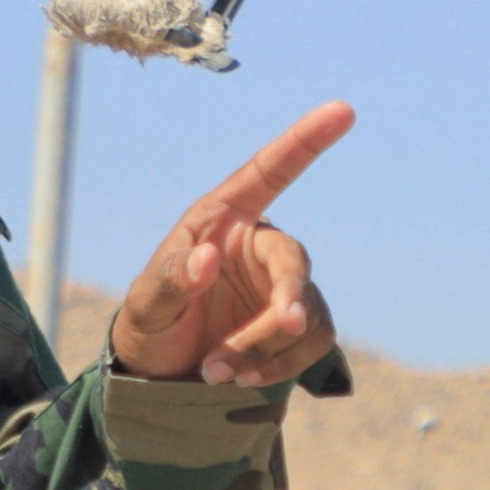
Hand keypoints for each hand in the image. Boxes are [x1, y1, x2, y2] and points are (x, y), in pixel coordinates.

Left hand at [107, 103, 349, 384]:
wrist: (162, 374)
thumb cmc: (151, 324)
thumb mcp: (146, 305)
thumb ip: (171, 279)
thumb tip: (207, 258)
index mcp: (223, 220)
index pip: (269, 173)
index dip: (306, 141)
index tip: (343, 110)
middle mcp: (260, 247)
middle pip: (294, 261)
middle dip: (288, 295)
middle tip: (282, 324)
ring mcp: (284, 287)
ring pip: (303, 314)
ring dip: (264, 347)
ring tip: (214, 371)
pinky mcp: (299, 327)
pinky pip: (311, 343)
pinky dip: (278, 366)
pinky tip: (240, 379)